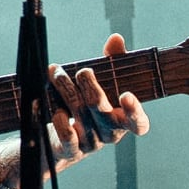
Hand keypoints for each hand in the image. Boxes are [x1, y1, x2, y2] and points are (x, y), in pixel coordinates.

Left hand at [48, 34, 149, 162]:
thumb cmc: (90, 104)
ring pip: (79, 113)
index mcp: (123, 119)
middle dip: (88, 84)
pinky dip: (58, 117)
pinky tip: (50, 104)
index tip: (126, 95)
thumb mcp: (104, 82)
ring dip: (65, 89)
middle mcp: (110, 133)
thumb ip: (113, 61)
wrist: (64, 139)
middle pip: (99, 107)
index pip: (138, 123)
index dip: (135, 112)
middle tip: (81, 71)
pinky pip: (67, 135)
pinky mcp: (72, 150)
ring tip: (56, 72)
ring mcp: (91, 143)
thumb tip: (116, 39)